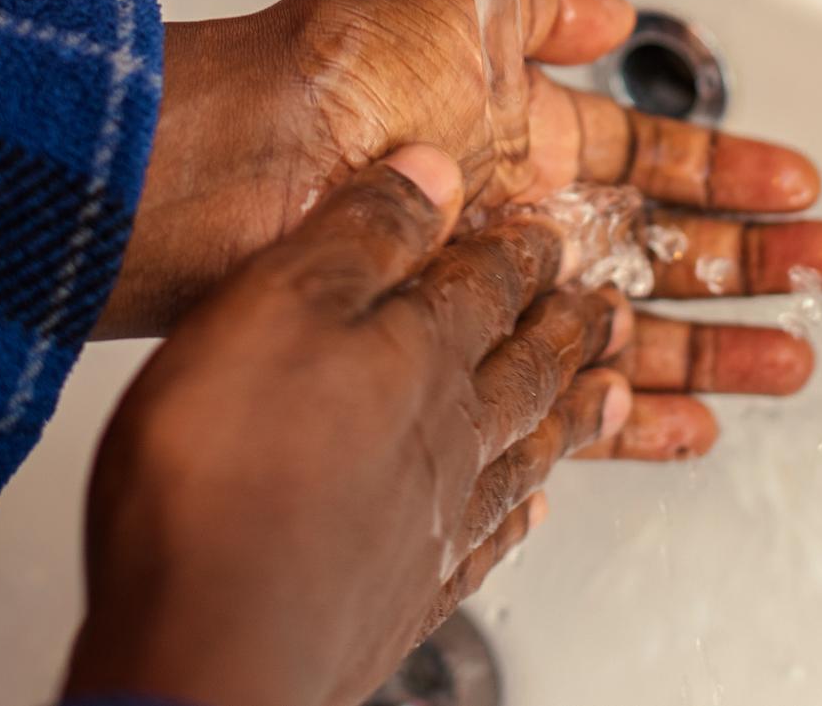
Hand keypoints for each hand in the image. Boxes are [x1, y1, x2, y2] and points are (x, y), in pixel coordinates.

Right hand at [65, 146, 631, 705]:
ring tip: (612, 397)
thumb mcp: (276, 304)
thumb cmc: (222, 478)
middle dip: (566, 328)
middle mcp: (442, 437)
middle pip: (523, 368)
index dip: (520, 250)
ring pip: (523, 451)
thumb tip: (433, 171)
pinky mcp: (401, 596)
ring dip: (571, 416)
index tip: (552, 230)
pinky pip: (488, 541)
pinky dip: (517, 517)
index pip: (485, 284)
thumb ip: (360, 236)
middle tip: (612, 308)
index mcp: (414, 353)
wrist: (209, 650)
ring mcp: (429, 523)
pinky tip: (527, 517)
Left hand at [97, 0, 821, 460]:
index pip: (649, 158)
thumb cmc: (330, 68)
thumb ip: (546, 2)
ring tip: (795, 355)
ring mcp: (487, 293)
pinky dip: (632, 420)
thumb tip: (609, 14)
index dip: (728, 173)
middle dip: (754, 262)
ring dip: (718, 346)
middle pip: (660, 249)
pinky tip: (692, 423)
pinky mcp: (455, 362)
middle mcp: (511, 215)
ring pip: (629, 333)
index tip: (796, 187)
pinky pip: (560, 404)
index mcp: (518, 129)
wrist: (245, 160)